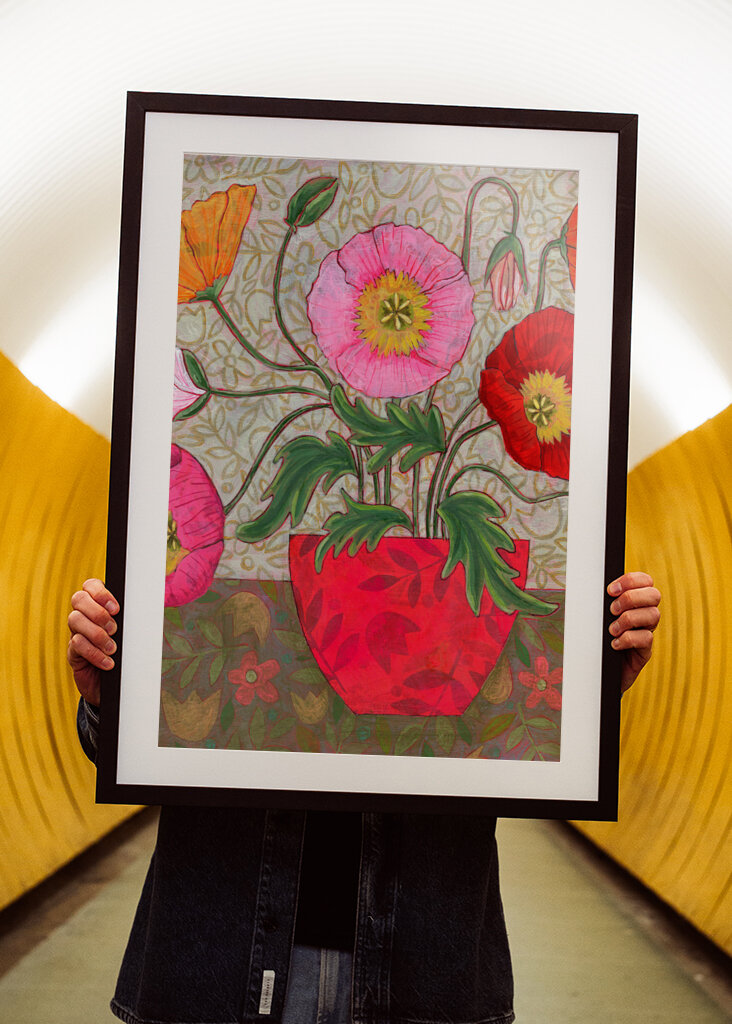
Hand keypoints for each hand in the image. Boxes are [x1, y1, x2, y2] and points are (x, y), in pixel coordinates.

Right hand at [67, 579, 119, 705]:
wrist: (116, 684)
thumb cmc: (125, 654)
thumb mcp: (129, 634)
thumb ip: (130, 620)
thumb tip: (143, 608)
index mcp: (98, 605)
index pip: (90, 585)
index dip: (100, 592)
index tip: (116, 608)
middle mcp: (84, 615)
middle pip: (78, 599)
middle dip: (98, 612)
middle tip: (114, 629)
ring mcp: (76, 632)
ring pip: (75, 620)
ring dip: (96, 634)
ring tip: (112, 648)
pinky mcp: (73, 652)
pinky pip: (76, 644)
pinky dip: (94, 653)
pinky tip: (108, 663)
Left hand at [607, 571, 660, 692]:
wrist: (598, 671)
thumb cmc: (597, 640)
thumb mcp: (599, 618)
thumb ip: (602, 602)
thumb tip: (591, 588)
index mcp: (635, 602)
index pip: (645, 581)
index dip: (631, 580)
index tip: (610, 590)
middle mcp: (645, 615)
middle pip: (654, 595)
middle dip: (631, 598)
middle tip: (612, 610)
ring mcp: (646, 632)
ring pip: (653, 615)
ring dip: (628, 619)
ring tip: (611, 630)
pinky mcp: (645, 651)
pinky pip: (646, 638)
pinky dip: (628, 639)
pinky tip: (614, 644)